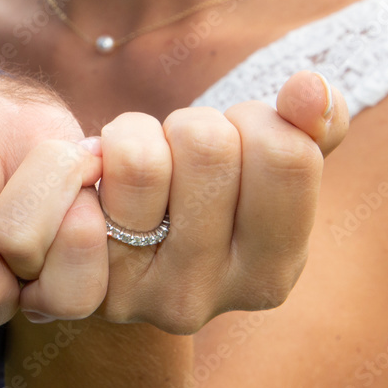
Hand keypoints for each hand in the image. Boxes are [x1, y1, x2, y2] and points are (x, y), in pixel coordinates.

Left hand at [0, 71, 349, 332]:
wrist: (108, 247)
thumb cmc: (199, 195)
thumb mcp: (267, 166)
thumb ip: (313, 127)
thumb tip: (309, 88)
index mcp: (269, 274)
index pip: (285, 155)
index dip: (256, 121)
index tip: (237, 142)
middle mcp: (203, 299)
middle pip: (207, 148)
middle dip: (190, 125)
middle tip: (177, 154)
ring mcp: (133, 298)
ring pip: (138, 161)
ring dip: (134, 135)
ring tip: (134, 165)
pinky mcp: (74, 287)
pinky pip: (76, 196)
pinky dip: (81, 165)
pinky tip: (92, 188)